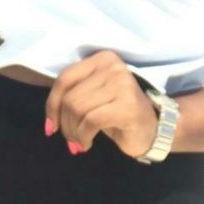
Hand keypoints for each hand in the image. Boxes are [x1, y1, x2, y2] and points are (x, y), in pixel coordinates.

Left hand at [44, 50, 158, 157]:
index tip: (51, 126)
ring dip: (72, 132)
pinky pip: (90, 121)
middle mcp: (112, 65)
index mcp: (102, 58)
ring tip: (78, 142)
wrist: (153, 127)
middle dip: (64, 123)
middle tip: (70, 139)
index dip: (52, 104)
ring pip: (77, 109)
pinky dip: (82, 137)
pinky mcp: (127, 105)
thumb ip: (73, 95)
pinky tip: (86, 144)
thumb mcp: (93, 97)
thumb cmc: (117, 112)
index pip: (65, 78)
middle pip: (70, 96)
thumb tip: (50, 117)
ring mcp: (121, 83)